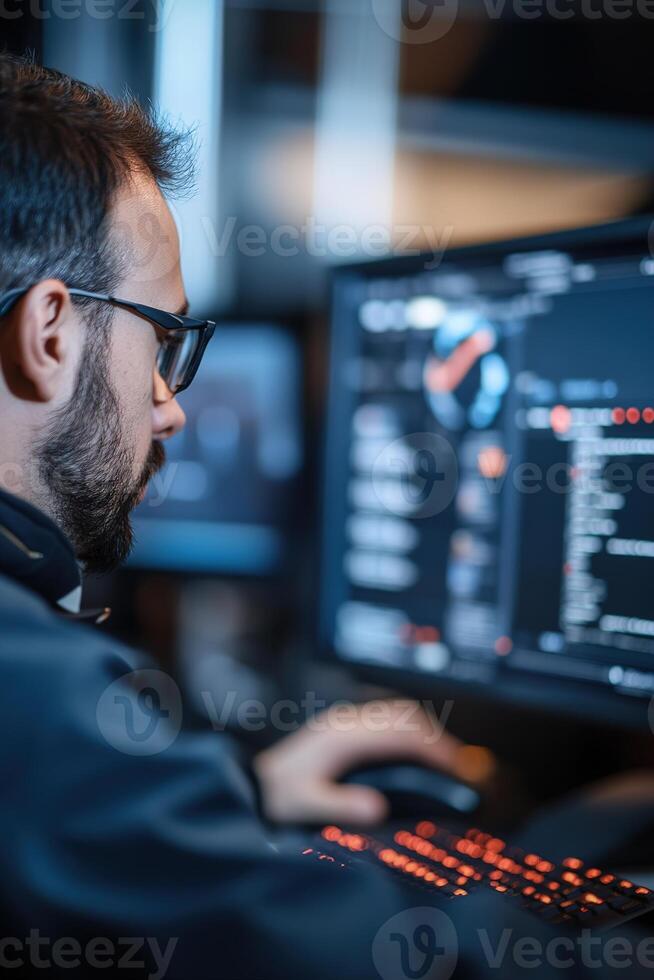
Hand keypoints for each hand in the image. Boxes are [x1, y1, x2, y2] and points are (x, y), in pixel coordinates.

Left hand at [253, 699, 464, 825]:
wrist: (253, 784)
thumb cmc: (275, 796)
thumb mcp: (304, 805)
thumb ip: (340, 805)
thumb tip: (378, 807)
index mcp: (341, 736)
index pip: (398, 731)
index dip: (431, 746)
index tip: (455, 765)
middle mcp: (347, 722)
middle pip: (404, 714)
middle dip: (436, 735)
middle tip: (462, 764)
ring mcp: (347, 722)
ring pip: (398, 712)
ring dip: (426, 730)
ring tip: (448, 758)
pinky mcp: (347, 728)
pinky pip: (389, 719)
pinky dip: (412, 731)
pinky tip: (419, 752)